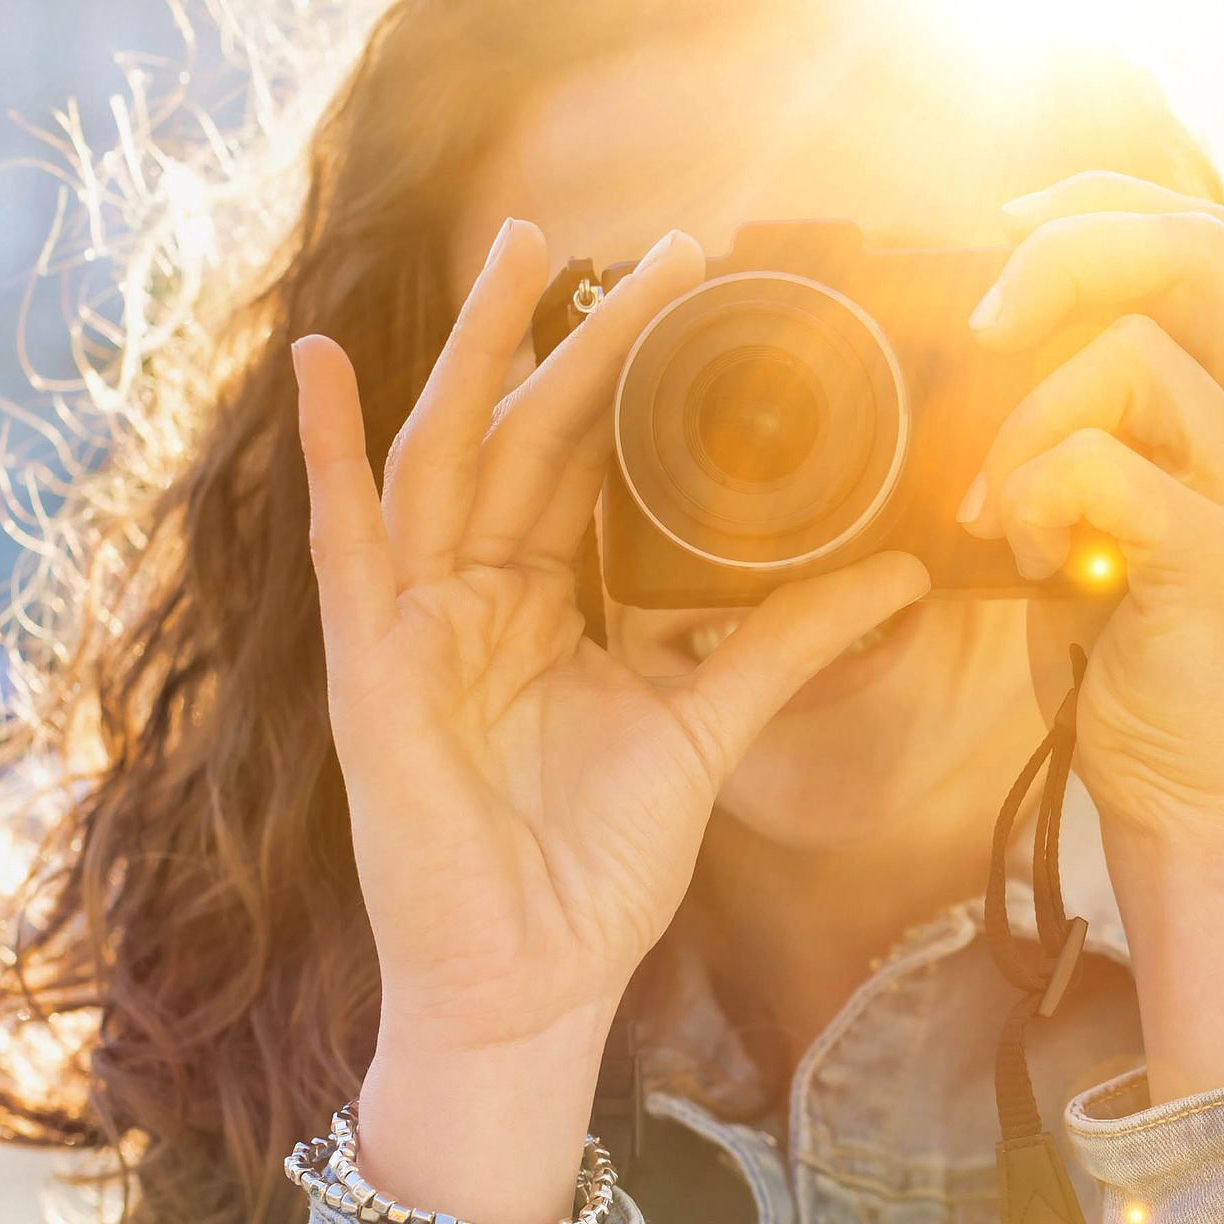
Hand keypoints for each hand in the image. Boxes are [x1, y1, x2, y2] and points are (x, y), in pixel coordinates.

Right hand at [297, 219, 926, 1223]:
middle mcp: (482, 598)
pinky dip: (327, 451)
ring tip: (523, 252)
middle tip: (645, 246)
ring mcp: (420, 625)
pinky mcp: (372, 667)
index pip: (590, 466)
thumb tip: (902, 572)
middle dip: (577, 338)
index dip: (635, 381)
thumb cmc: (601, 866)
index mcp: (553, 607)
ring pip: (450, 457)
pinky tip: (322, 362)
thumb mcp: (709, 727)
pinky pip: (343, 541)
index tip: (698, 299)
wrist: (532, 976)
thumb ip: (789, 645)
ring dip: (475, 352)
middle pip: (527, 438)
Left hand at [959, 173, 1223, 854]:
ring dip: (1023, 418)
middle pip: (1193, 249)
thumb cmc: (1126, 666)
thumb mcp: (1096, 520)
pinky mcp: (1223, 561)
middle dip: (1061, 258)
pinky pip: (1108, 467)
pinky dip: (1037, 494)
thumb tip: (968, 343)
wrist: (1189, 807)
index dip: (1095, 205)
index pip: (1199, 235)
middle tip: (978, 326)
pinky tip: (1027, 554)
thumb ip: (1072, 427)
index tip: (998, 229)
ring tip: (993, 505)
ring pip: (1134, 356)